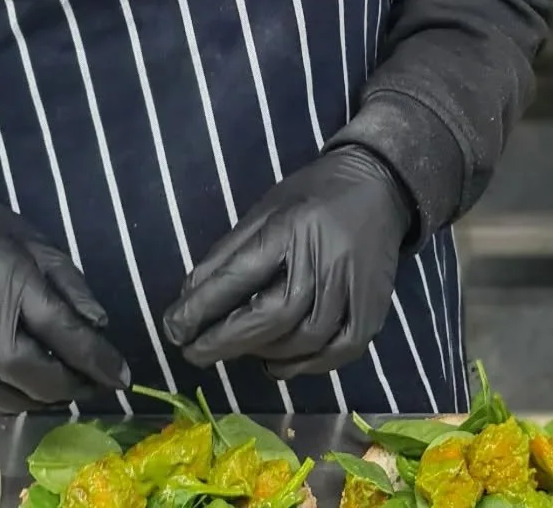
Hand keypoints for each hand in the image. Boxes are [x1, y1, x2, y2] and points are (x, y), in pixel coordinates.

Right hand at [0, 171, 130, 411]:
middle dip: (59, 387)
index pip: (58, 327)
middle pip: (20, 368)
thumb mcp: (39, 244)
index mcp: (11, 274)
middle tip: (82, 388)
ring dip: (23, 402)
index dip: (92, 358)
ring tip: (47, 396)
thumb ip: (71, 286)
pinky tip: (4, 399)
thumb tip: (99, 329)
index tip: (119, 378)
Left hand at [162, 146, 412, 378]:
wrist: (379, 188)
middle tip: (192, 353)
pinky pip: (336, 353)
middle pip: (272, 316)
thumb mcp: (265, 208)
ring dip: (262, 352)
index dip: (203, 307)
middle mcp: (323, 261)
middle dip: (226, 340)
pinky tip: (277, 363)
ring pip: (303, 340)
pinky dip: (304, 365)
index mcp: (290, 228)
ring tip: (234, 350)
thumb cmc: (312, 195)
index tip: (173, 328)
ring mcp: (352, 289)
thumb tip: (190, 293)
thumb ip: (229, 251)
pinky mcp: (373, 311)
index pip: (240, 276)